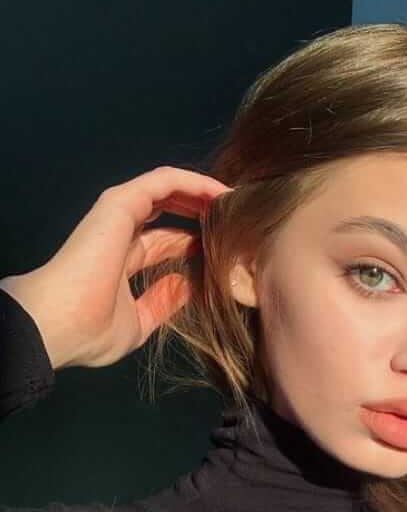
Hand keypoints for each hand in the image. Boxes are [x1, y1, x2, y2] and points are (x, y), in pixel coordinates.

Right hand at [2, 165, 231, 369]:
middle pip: (171, 214)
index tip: (231, 249)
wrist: (60, 324)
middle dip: (205, 214)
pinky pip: (164, 181)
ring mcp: (119, 215)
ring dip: (204, 193)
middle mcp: (121, 233)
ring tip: (237, 202)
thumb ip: (163, 302)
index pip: (166, 244)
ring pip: (170, 191)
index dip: (198, 244)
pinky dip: (195, 183)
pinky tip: (222, 192)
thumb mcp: (140, 323)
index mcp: (123, 262)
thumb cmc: (91, 331)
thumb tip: (189, 287)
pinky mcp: (121, 202)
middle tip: (240, 220)